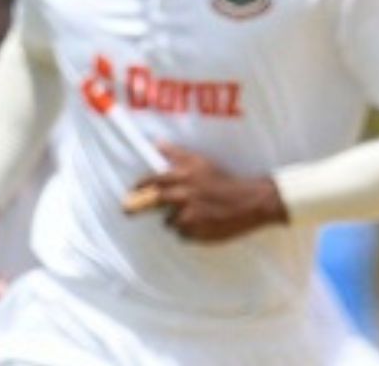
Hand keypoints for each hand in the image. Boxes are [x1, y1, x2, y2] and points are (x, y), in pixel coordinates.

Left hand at [132, 144, 286, 242]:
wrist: (250, 202)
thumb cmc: (224, 180)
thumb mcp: (202, 163)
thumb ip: (177, 154)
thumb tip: (156, 143)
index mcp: (184, 176)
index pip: (153, 180)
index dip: (140, 185)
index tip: (133, 190)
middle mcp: (184, 195)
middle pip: (153, 201)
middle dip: (139, 206)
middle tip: (128, 210)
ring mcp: (189, 215)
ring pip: (169, 221)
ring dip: (176, 219)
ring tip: (194, 214)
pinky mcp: (196, 232)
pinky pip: (183, 234)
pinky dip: (189, 231)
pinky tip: (202, 223)